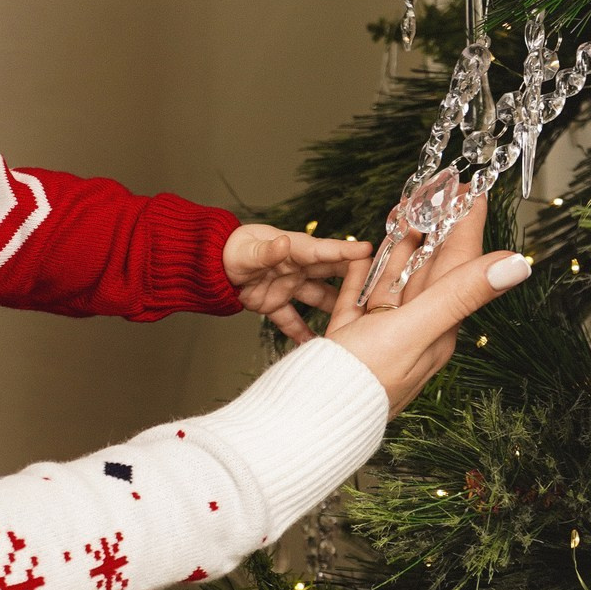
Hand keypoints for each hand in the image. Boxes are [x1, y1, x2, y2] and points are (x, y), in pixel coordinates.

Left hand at [223, 224, 371, 343]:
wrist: (210, 267)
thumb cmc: (230, 249)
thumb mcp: (247, 250)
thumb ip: (266, 251)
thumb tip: (283, 242)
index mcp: (292, 248)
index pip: (324, 251)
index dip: (345, 252)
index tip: (369, 252)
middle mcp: (296, 267)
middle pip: (331, 274)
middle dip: (355, 281)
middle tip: (380, 290)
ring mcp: (288, 286)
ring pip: (318, 299)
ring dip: (337, 311)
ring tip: (359, 324)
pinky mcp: (274, 304)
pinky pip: (292, 321)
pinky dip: (303, 334)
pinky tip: (320, 347)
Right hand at [323, 202, 531, 413]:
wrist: (309, 418)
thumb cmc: (360, 381)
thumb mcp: (415, 330)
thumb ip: (461, 293)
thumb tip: (519, 265)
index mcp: (437, 326)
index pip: (458, 264)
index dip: (465, 225)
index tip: (472, 190)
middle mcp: (414, 327)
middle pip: (428, 266)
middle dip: (435, 224)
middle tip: (439, 188)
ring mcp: (380, 330)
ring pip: (396, 277)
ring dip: (403, 242)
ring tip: (408, 208)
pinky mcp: (348, 335)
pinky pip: (360, 294)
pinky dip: (365, 269)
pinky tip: (367, 252)